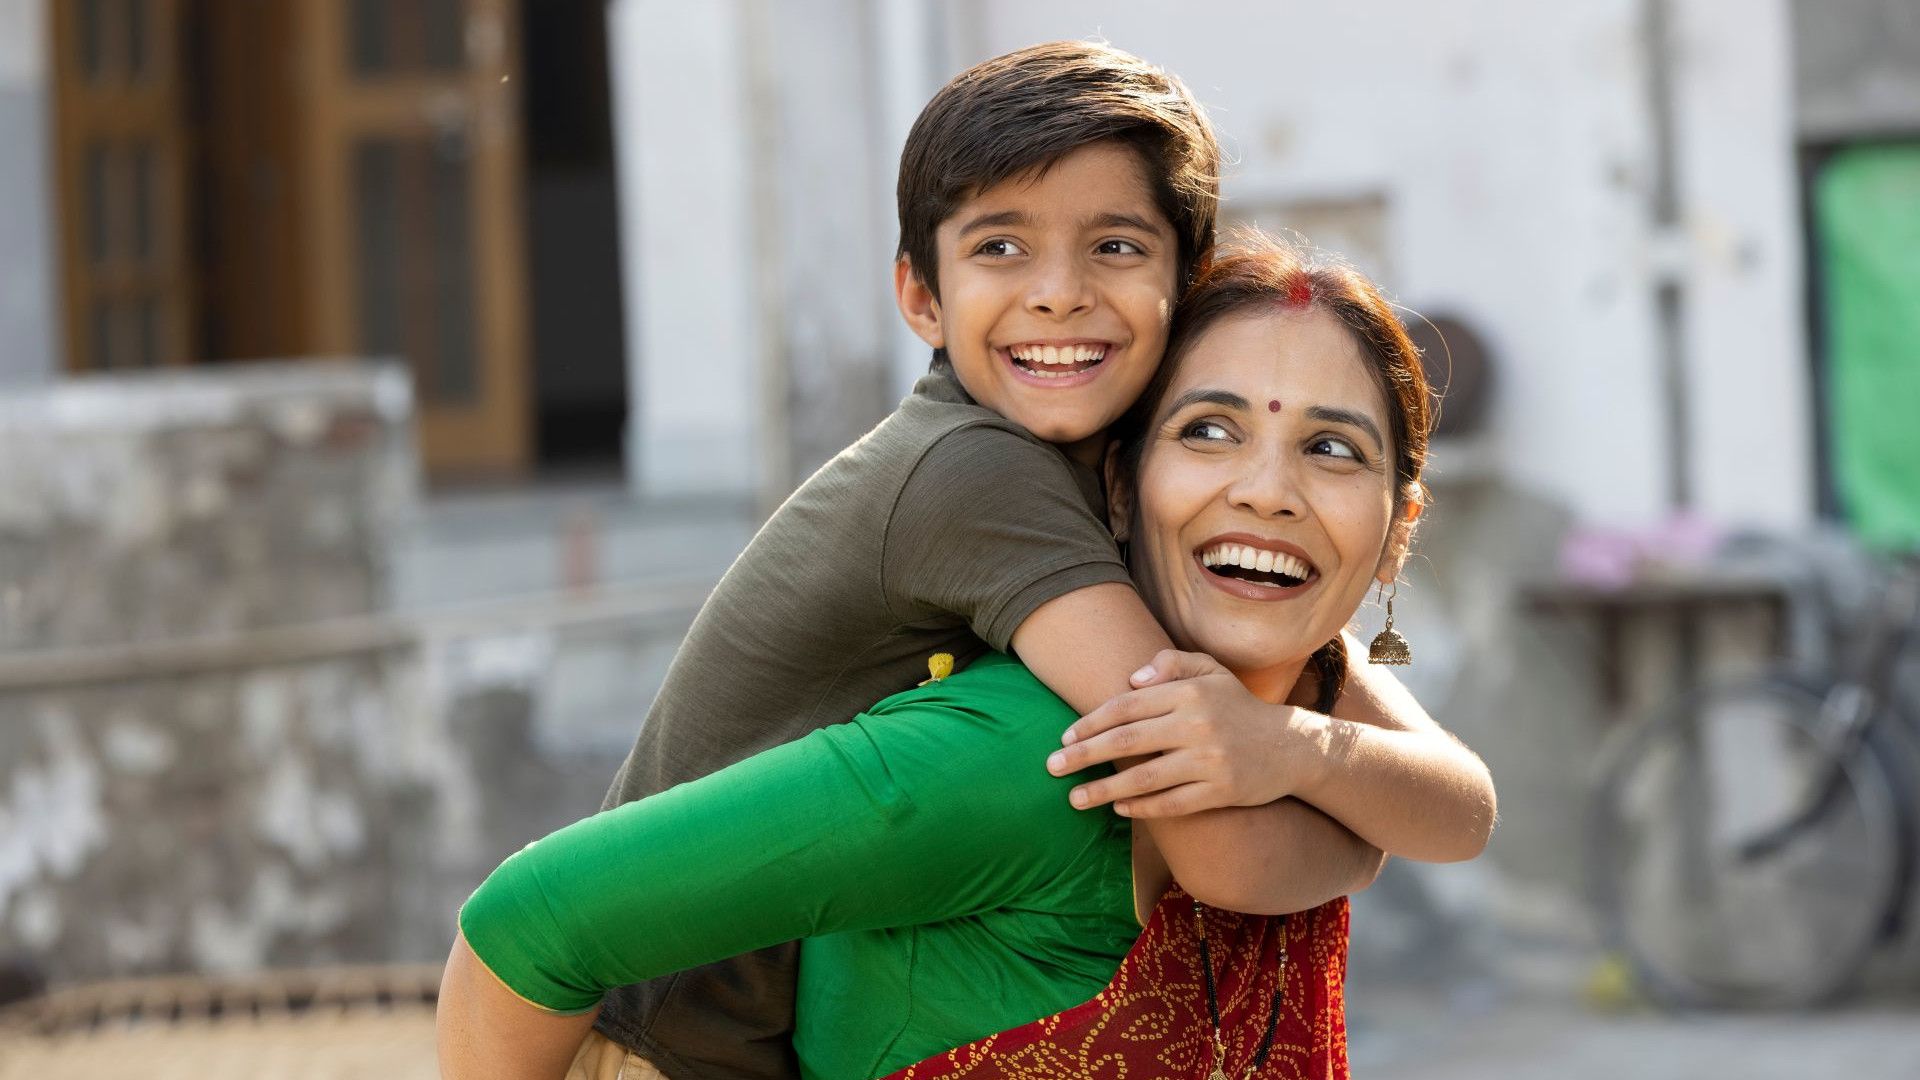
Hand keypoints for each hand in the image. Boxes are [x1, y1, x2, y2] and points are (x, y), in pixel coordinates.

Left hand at [1043, 649, 1321, 817]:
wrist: (1291, 747)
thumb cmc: (1239, 707)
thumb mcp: (1211, 672)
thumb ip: (1171, 665)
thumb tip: (1129, 680)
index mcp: (1190, 692)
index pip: (1127, 705)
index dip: (1091, 722)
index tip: (1065, 737)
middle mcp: (1198, 724)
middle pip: (1127, 741)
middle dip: (1084, 755)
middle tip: (1052, 767)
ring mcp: (1210, 760)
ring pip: (1145, 778)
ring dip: (1105, 791)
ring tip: (1075, 799)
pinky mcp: (1221, 791)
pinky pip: (1172, 803)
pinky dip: (1142, 808)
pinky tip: (1119, 809)